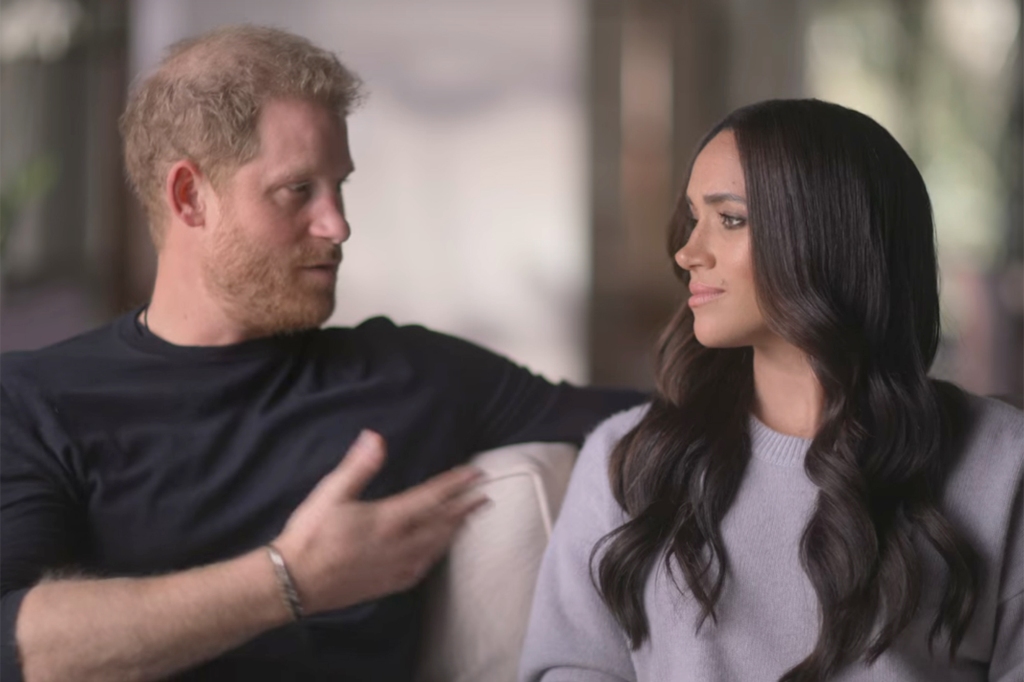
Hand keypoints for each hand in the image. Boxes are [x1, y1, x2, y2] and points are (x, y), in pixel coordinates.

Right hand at [272, 430, 487, 613]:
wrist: (293, 582)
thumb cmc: (310, 534)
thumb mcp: (330, 493)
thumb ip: (357, 466)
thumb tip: (375, 437)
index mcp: (388, 519)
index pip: (431, 497)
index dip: (456, 484)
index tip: (476, 474)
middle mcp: (399, 545)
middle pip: (442, 523)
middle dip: (464, 508)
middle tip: (485, 497)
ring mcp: (396, 567)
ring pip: (436, 547)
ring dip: (455, 530)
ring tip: (468, 519)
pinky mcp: (388, 584)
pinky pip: (423, 568)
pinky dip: (436, 555)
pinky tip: (437, 552)